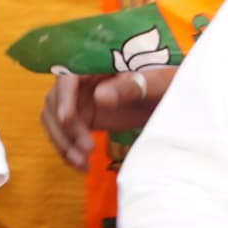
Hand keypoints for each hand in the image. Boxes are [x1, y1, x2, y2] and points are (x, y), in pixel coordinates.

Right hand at [43, 65, 168, 169]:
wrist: (171, 101)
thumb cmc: (167, 84)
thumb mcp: (155, 83)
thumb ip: (130, 87)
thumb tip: (100, 97)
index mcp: (95, 62)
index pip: (68, 76)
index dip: (64, 96)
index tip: (67, 119)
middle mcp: (82, 79)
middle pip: (56, 101)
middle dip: (65, 128)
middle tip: (86, 149)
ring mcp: (80, 99)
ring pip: (56, 121)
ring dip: (64, 143)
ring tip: (83, 163)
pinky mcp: (83, 118)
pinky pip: (66, 134)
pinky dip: (69, 150)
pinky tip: (83, 165)